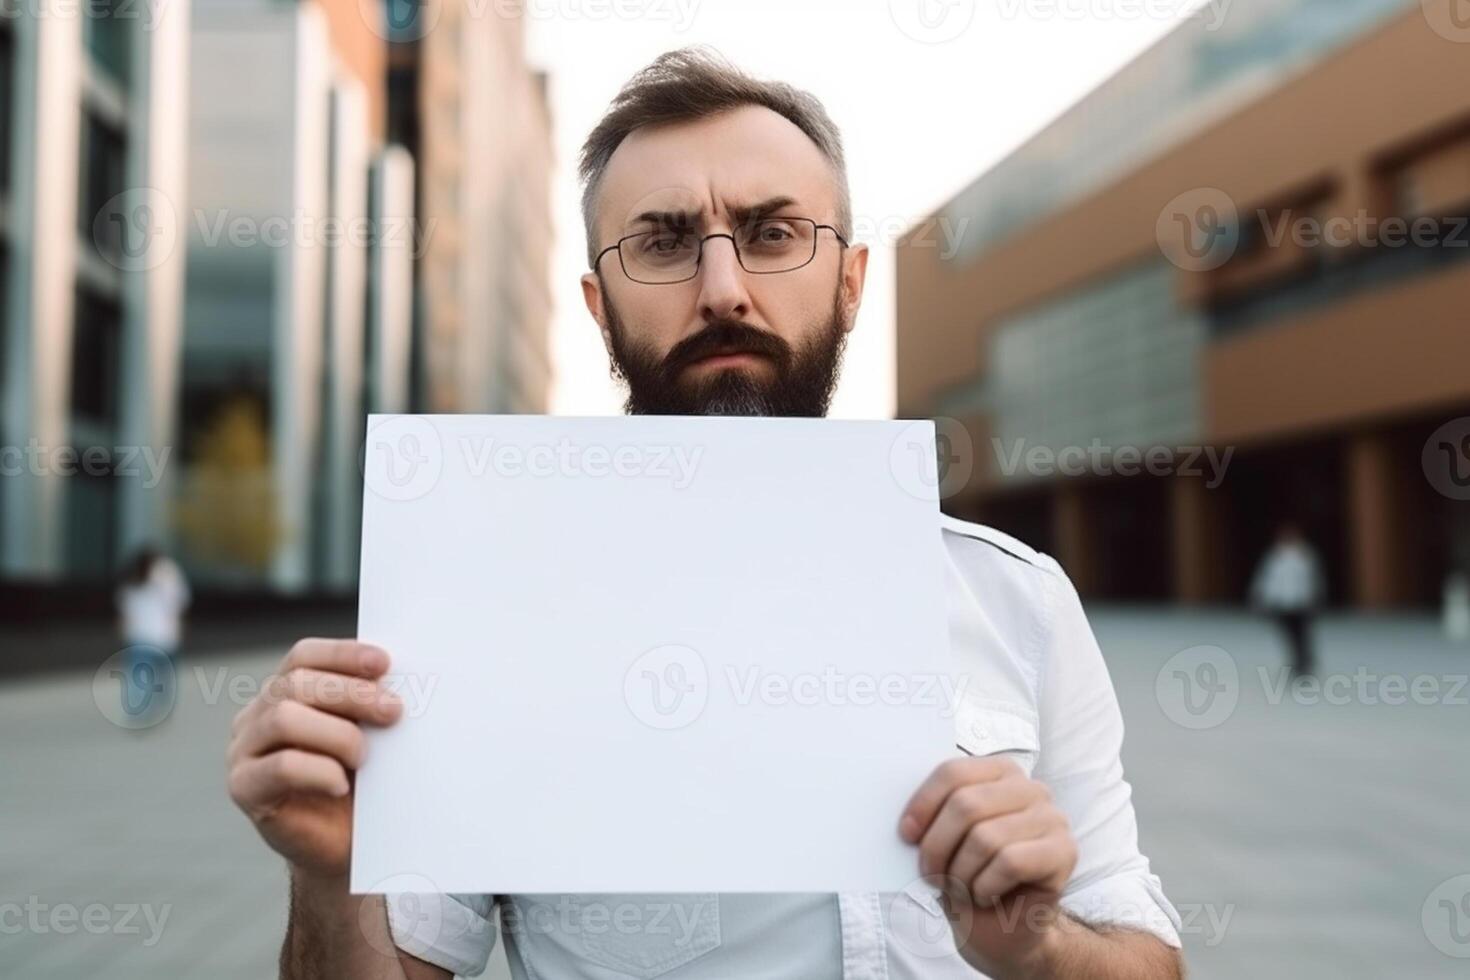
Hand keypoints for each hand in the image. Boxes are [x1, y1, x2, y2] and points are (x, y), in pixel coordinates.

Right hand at [227, 639, 403, 879]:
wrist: (344, 846)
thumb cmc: (358, 784)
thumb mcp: (366, 735)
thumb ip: (368, 705)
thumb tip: (398, 679)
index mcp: (282, 693)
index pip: (303, 657)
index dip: (342, 655)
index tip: (384, 663)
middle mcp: (255, 716)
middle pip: (296, 684)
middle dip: (352, 693)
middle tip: (394, 712)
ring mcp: (243, 751)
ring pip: (284, 718)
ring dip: (338, 734)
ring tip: (365, 757)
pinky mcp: (244, 788)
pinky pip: (281, 765)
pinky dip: (320, 771)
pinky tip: (342, 784)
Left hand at [900, 756, 1077, 978]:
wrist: (1005, 932)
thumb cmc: (970, 880)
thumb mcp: (943, 843)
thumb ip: (932, 819)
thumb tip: (907, 820)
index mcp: (998, 773)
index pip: (953, 773)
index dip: (923, 805)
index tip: (906, 835)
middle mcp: (1031, 788)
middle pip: (966, 805)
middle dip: (937, 847)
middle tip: (931, 875)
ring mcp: (1052, 818)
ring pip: (986, 837)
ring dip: (961, 874)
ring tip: (961, 889)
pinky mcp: (1065, 852)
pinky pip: (1010, 862)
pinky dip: (985, 886)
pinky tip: (986, 895)